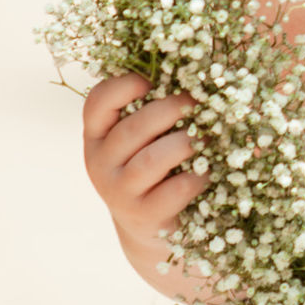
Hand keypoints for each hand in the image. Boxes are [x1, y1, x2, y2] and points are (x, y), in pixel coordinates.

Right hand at [82, 75, 217, 302]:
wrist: (149, 226)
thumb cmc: (151, 168)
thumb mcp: (143, 138)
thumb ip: (154, 110)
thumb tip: (197, 78)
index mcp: (98, 135)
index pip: (97, 103)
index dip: (123, 86)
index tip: (151, 81)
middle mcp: (101, 163)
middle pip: (132, 129)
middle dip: (169, 110)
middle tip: (197, 103)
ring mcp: (119, 192)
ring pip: (150, 161)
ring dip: (185, 144)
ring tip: (206, 139)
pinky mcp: (143, 216)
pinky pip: (173, 191)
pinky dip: (195, 178)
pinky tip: (207, 172)